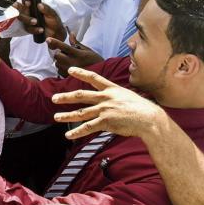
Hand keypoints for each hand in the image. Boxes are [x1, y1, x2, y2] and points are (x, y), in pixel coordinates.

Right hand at [16, 0, 65, 41]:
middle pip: (21, 10)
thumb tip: (40, 5)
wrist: (55, 32)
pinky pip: (28, 28)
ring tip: (35, 22)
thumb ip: (46, 9)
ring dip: (28, 20)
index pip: (26, 2)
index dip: (24, 1)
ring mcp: (28, 20)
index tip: (27, 2)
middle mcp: (29, 12)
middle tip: (26, 9)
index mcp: (34, 6)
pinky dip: (34, 29)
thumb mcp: (52, 14)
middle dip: (21, 9)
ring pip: (23, 19)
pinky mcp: (29, 28)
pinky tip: (40, 29)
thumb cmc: (54, 21)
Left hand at [46, 33, 103, 76]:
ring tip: (69, 62)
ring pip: (57, 63)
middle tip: (65, 54)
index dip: (55, 42)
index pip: (64, 47)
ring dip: (60, 61)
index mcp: (78, 54)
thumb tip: (71, 34)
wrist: (101, 76)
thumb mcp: (87, 50)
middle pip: (57, 55)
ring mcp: (69, 71)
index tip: (48, 39)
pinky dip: (61, 68)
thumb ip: (76, 43)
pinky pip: (59, 70)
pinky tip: (69, 68)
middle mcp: (72, 63)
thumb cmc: (95, 61)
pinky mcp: (68, 78)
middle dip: (59, 53)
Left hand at [51, 67, 167, 140]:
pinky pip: (87, 127)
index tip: (70, 69)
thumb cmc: (144, 110)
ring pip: (81, 112)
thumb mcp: (128, 97)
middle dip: (66, 97)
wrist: (149, 119)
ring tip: (56, 117)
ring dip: (67, 116)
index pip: (93, 78)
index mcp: (112, 89)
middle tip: (54, 98)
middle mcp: (105, 98)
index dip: (81, 73)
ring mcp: (104, 109)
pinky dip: (77, 132)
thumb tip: (113, 102)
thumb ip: (117, 98)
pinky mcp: (105, 121)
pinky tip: (69, 135)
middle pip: (81, 95)